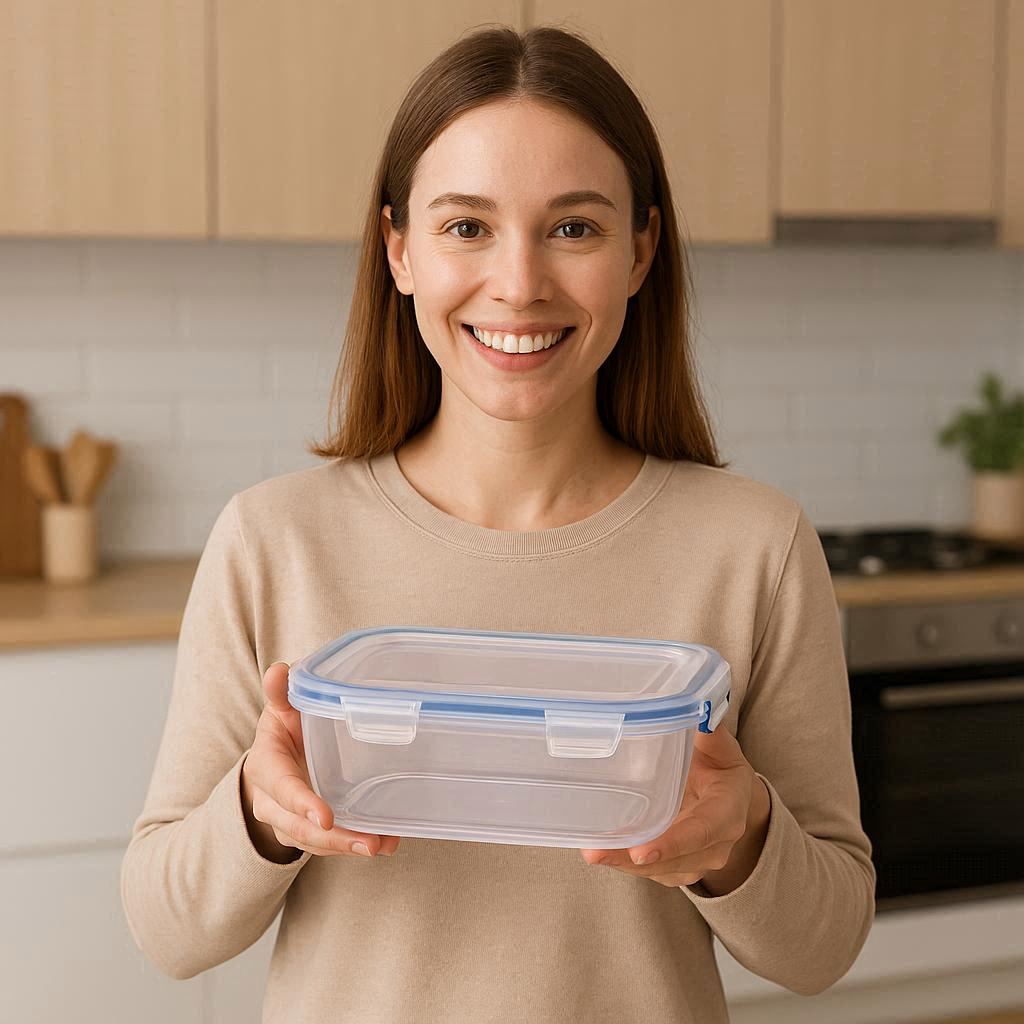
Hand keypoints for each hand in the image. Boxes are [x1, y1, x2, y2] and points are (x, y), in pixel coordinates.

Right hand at [240, 662, 401, 863]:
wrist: (275, 756)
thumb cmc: (284, 727)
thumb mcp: (281, 707)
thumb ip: (282, 692)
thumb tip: (279, 672)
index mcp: (266, 765)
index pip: (283, 788)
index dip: (302, 804)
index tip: (326, 817)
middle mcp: (272, 800)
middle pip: (299, 827)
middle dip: (333, 837)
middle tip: (368, 842)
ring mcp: (289, 821)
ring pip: (315, 842)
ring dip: (349, 846)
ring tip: (383, 844)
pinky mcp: (309, 831)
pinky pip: (329, 844)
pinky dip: (355, 844)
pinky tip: (387, 841)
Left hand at [580, 726, 769, 893]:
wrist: (732, 799)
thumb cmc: (721, 767)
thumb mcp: (720, 747)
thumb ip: (709, 731)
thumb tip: (698, 708)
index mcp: (728, 810)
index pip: (702, 831)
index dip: (672, 843)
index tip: (641, 852)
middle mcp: (717, 844)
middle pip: (675, 858)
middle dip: (633, 858)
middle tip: (596, 853)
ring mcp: (698, 860)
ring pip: (659, 870)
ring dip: (623, 864)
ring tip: (591, 852)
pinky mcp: (680, 867)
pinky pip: (652, 871)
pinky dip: (624, 864)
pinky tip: (600, 852)